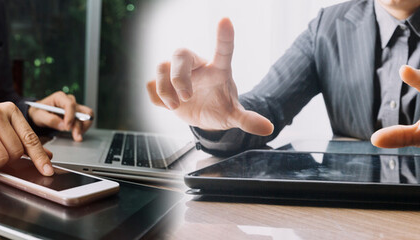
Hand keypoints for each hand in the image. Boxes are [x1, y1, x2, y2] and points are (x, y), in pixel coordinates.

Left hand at [28, 91, 93, 141]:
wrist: (40, 114)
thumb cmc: (39, 112)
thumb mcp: (39, 116)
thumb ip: (50, 120)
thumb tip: (63, 126)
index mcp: (59, 97)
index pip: (70, 104)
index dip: (70, 116)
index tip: (67, 127)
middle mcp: (69, 100)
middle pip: (81, 111)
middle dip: (79, 125)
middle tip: (76, 136)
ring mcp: (75, 107)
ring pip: (87, 115)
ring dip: (84, 126)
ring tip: (77, 136)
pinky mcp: (77, 114)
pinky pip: (86, 119)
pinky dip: (84, 127)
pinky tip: (77, 133)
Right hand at [146, 18, 273, 135]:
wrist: (204, 117)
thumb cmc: (221, 108)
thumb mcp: (234, 115)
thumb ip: (248, 120)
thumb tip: (269, 128)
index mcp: (218, 69)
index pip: (223, 49)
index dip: (224, 36)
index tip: (225, 20)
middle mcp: (196, 66)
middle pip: (180, 54)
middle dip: (178, 76)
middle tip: (185, 97)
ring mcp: (177, 74)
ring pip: (161, 66)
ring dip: (164, 88)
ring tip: (174, 107)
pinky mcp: (163, 86)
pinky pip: (151, 85)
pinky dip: (156, 97)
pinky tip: (167, 106)